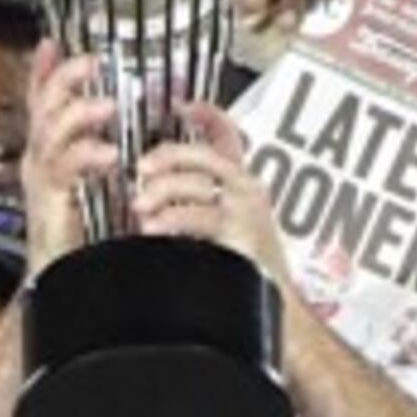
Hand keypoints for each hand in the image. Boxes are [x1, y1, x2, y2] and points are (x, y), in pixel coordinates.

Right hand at [17, 45, 119, 263]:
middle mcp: (40, 160)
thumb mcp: (100, 181)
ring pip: (49, 132)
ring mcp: (42, 180)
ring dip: (78, 114)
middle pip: (42, 107)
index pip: (42, 102)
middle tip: (90, 62)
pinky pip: (62, 169)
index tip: (51, 43)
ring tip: (106, 106)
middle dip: (63, 79)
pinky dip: (85, 156)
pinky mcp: (50, 202)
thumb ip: (108, 148)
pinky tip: (106, 154)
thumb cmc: (88, 236)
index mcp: (51, 151)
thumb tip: (133, 119)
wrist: (71, 280)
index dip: (44, 71)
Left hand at [139, 104, 295, 292]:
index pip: (229, 134)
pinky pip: (197, 216)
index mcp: (242, 184)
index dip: (206, 114)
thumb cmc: (248, 273)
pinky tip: (155, 228)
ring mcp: (245, 211)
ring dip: (161, 192)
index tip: (181, 105)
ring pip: (196, 184)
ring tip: (141, 208)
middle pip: (205, 154)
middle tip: (142, 169)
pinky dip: (171, 219)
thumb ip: (198, 201)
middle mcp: (247, 190)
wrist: (276, 311)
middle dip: (167, 156)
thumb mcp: (227, 226)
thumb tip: (156, 187)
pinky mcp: (241, 233)